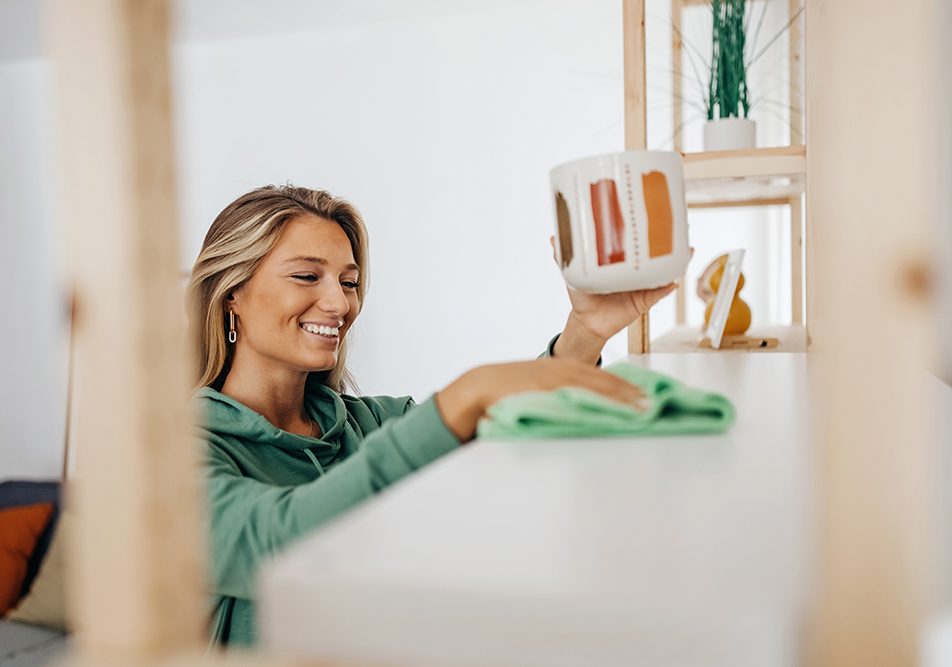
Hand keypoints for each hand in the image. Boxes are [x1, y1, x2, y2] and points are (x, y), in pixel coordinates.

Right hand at [435, 358, 646, 441]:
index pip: (600, 377)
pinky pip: (577, 398)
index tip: (645, 396)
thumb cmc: (508, 390)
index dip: (624, 386)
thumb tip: (583, 411)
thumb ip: (561, 395)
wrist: (480, 387)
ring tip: (642, 409)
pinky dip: (597, 403)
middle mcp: (562, 371)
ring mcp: (555, 381)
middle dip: (630, 392)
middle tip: (654, 404)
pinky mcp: (546, 391)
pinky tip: (611, 411)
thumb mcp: (539, 387)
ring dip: (620, 399)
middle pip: (603, 382)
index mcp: (562, 369)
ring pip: (595, 389)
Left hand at [551, 237, 688, 363]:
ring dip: (677, 259)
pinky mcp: (645, 300)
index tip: (654, 212)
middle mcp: (635, 270)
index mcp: (621, 261)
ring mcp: (643, 284)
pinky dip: (669, 285)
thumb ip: (565, 256)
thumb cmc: (583, 296)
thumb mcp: (573, 273)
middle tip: (678, 225)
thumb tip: (553, 238)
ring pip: (664, 270)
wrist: (587, 322)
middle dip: (668, 239)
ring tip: (687, 247)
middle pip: (656, 252)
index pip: (635, 242)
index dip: (646, 228)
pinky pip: (661, 292)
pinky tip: (675, 277)